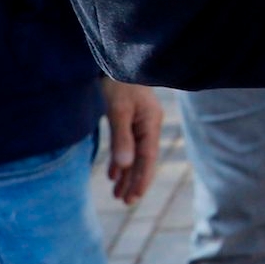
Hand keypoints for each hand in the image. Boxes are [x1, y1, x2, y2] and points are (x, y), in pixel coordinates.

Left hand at [101, 80, 162, 204]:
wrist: (115, 61)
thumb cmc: (118, 84)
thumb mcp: (118, 111)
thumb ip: (121, 140)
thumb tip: (125, 167)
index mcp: (151, 123)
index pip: (147, 158)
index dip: (142, 179)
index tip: (133, 198)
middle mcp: (148, 125)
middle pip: (143, 159)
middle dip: (134, 181)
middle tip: (125, 202)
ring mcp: (140, 123)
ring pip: (134, 155)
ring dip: (126, 175)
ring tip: (118, 195)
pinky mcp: (129, 120)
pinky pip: (126, 146)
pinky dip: (120, 161)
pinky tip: (113, 175)